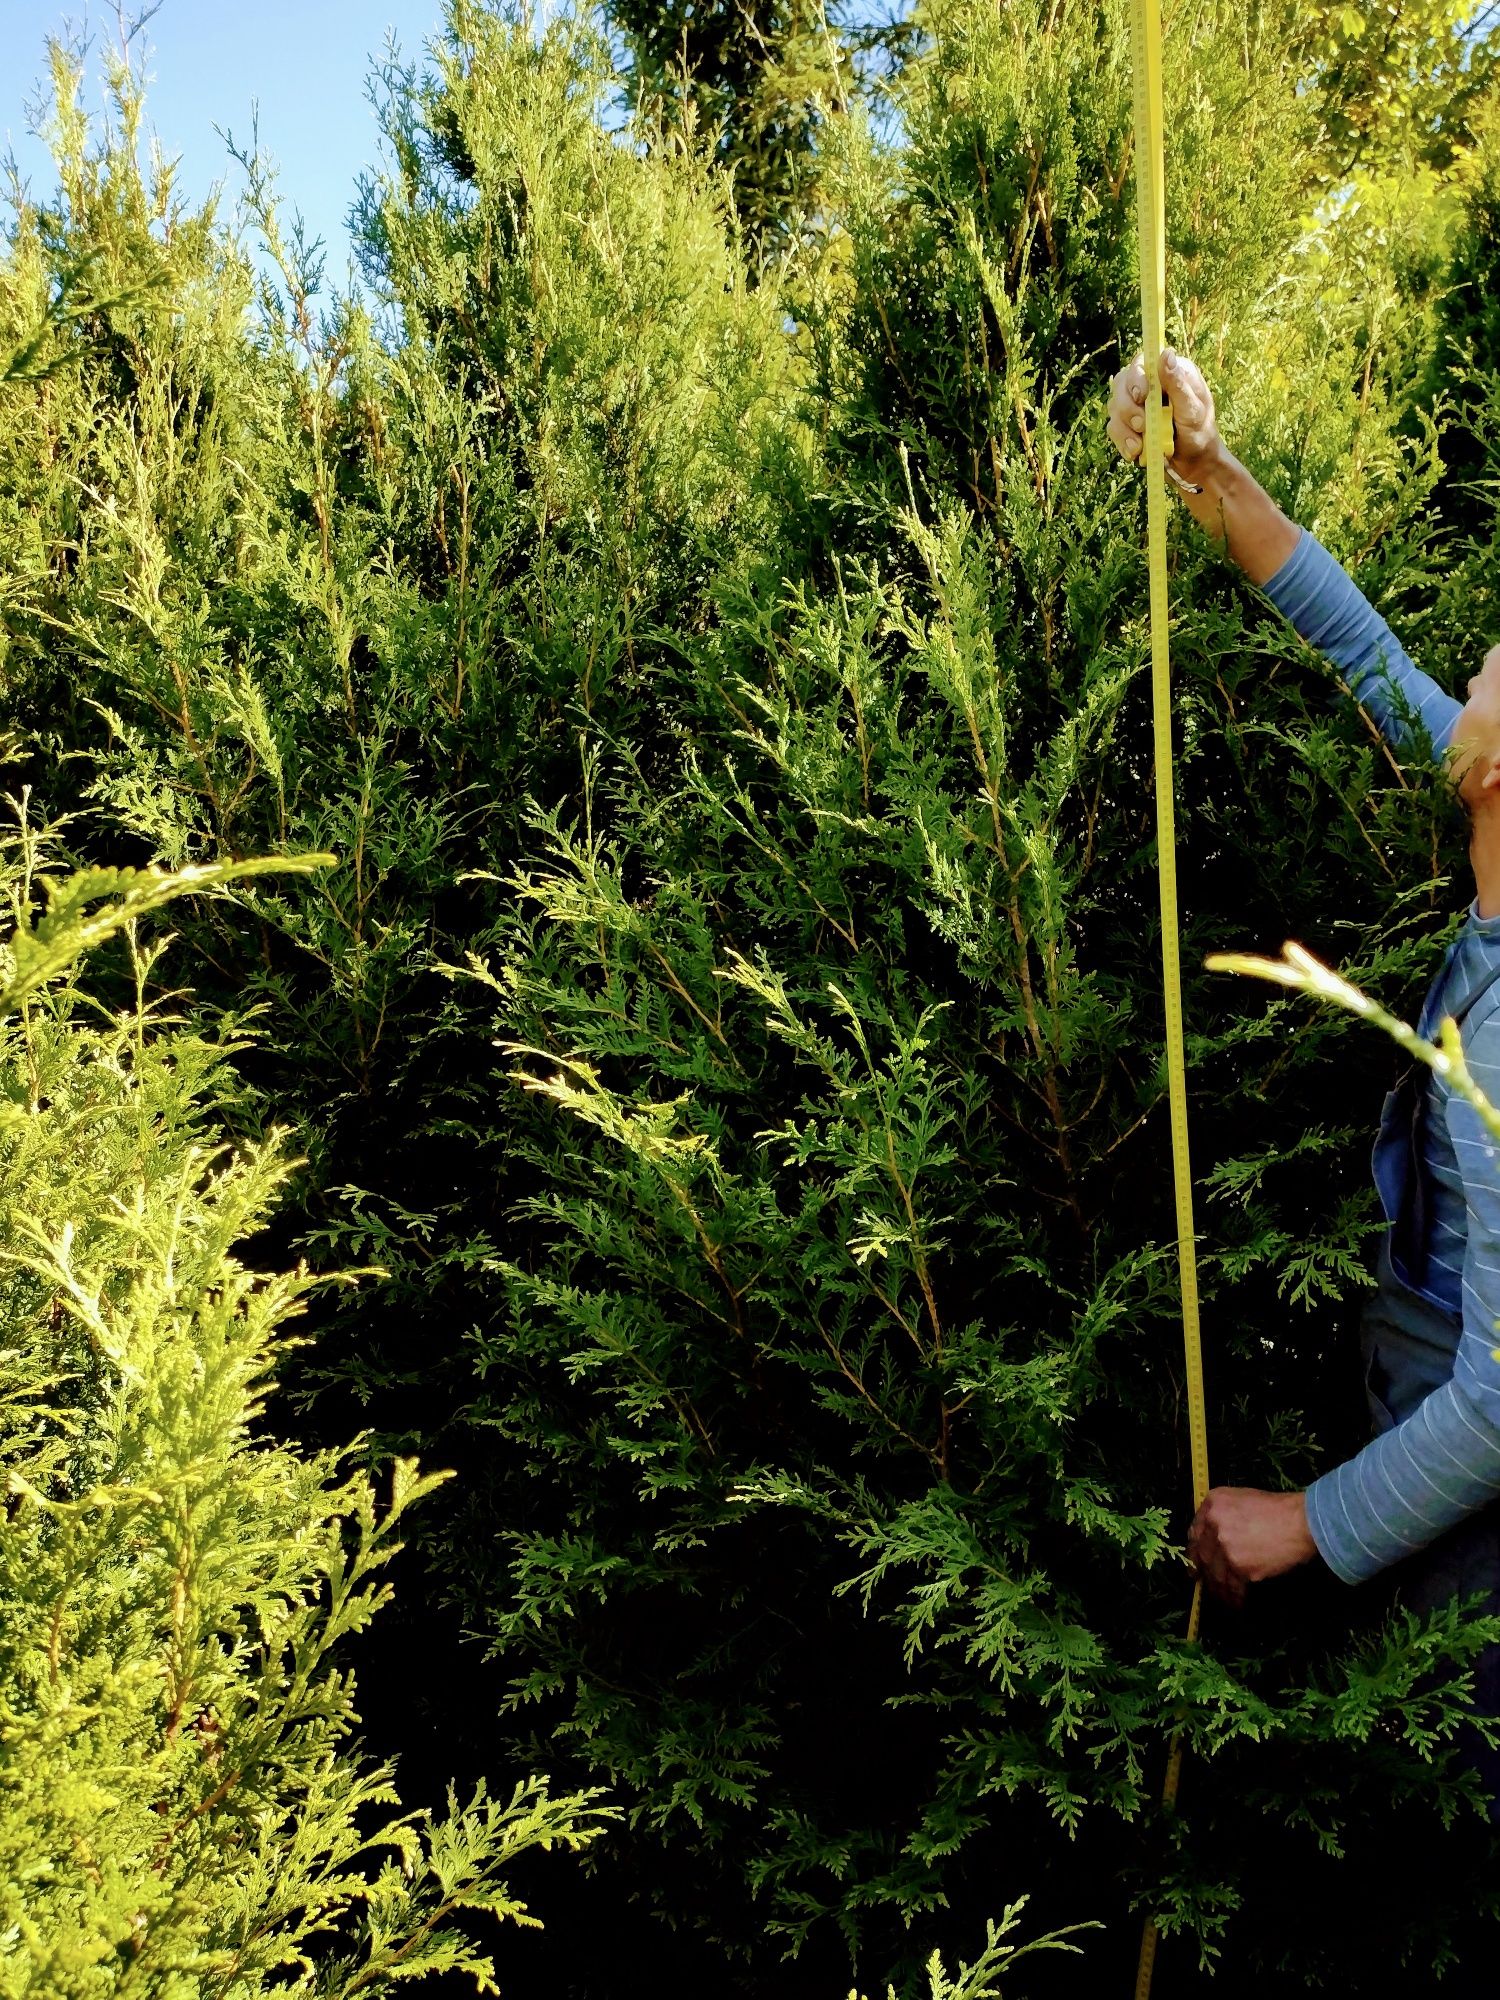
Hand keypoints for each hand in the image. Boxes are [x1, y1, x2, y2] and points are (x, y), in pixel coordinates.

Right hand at [1105, 348, 1223, 486]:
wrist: (1193, 463)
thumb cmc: (1200, 432)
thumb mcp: (1193, 409)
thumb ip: (1178, 384)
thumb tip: (1166, 354)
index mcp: (1168, 374)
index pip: (1142, 363)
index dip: (1136, 377)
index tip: (1141, 396)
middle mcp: (1149, 385)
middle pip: (1121, 384)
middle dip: (1128, 408)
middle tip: (1141, 426)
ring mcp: (1136, 405)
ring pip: (1114, 407)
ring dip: (1124, 429)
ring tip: (1139, 446)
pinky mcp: (1128, 425)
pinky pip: (1114, 428)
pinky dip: (1122, 442)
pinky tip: (1135, 452)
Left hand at [1186, 1486, 1317, 1607]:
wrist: (1300, 1522)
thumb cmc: (1277, 1508)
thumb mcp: (1242, 1499)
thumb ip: (1224, 1514)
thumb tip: (1215, 1533)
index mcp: (1214, 1503)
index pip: (1195, 1530)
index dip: (1195, 1548)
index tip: (1196, 1560)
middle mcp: (1214, 1524)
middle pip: (1201, 1554)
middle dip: (1201, 1571)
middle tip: (1201, 1581)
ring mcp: (1226, 1547)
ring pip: (1215, 1574)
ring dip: (1217, 1589)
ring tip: (1222, 1598)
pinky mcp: (1240, 1567)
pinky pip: (1232, 1587)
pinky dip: (1233, 1597)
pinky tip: (1236, 1603)